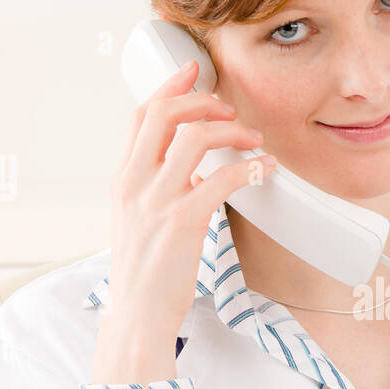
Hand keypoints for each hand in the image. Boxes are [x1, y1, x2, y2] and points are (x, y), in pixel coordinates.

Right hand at [91, 60, 275, 383]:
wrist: (138, 316)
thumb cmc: (146, 273)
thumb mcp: (138, 221)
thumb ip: (159, 189)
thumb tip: (195, 169)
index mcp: (122, 179)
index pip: (141, 116)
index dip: (170, 88)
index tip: (195, 72)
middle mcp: (134, 183)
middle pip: (165, 115)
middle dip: (204, 102)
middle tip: (231, 111)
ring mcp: (157, 201)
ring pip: (196, 139)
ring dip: (232, 131)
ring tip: (254, 140)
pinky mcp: (183, 222)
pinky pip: (222, 179)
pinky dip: (250, 168)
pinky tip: (266, 169)